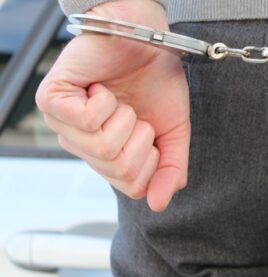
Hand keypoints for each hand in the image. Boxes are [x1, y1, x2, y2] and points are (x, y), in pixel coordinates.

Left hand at [36, 0, 189, 211]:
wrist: (146, 39)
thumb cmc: (156, 82)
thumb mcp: (173, 134)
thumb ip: (170, 170)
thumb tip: (158, 203)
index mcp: (108, 157)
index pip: (132, 187)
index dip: (151, 162)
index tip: (150, 133)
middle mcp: (82, 145)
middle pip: (119, 170)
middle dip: (141, 138)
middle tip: (135, 114)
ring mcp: (64, 125)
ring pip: (103, 147)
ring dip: (124, 118)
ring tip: (119, 99)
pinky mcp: (52, 101)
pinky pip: (86, 121)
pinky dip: (105, 102)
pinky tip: (101, 89)